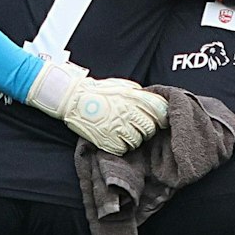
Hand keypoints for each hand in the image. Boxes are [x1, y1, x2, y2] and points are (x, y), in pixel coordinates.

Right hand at [26, 60, 170, 153]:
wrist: (72, 98)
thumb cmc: (97, 91)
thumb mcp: (122, 85)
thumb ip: (139, 94)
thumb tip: (155, 102)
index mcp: (133, 98)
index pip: (159, 111)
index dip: (161, 118)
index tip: (160, 121)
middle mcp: (128, 112)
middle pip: (150, 129)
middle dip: (147, 130)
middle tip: (138, 128)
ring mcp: (118, 127)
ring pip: (138, 141)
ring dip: (134, 139)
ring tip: (124, 133)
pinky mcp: (107, 140)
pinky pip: (123, 149)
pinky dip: (121, 147)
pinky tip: (116, 140)